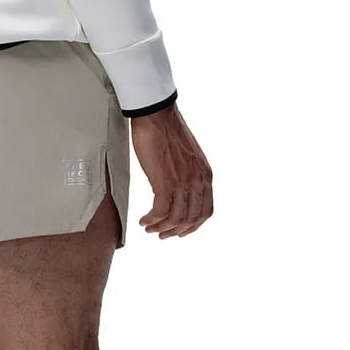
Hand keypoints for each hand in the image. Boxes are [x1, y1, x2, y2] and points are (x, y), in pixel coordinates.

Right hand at [132, 103, 213, 237]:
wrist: (157, 115)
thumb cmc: (167, 131)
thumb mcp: (188, 157)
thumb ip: (189, 174)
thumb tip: (179, 190)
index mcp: (205, 175)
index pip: (205, 211)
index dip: (192, 226)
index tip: (178, 230)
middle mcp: (198, 180)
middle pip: (191, 219)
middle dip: (175, 231)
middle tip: (161, 234)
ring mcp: (183, 182)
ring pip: (176, 218)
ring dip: (161, 227)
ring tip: (149, 228)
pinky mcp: (166, 181)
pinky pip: (160, 211)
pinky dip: (151, 219)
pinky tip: (143, 220)